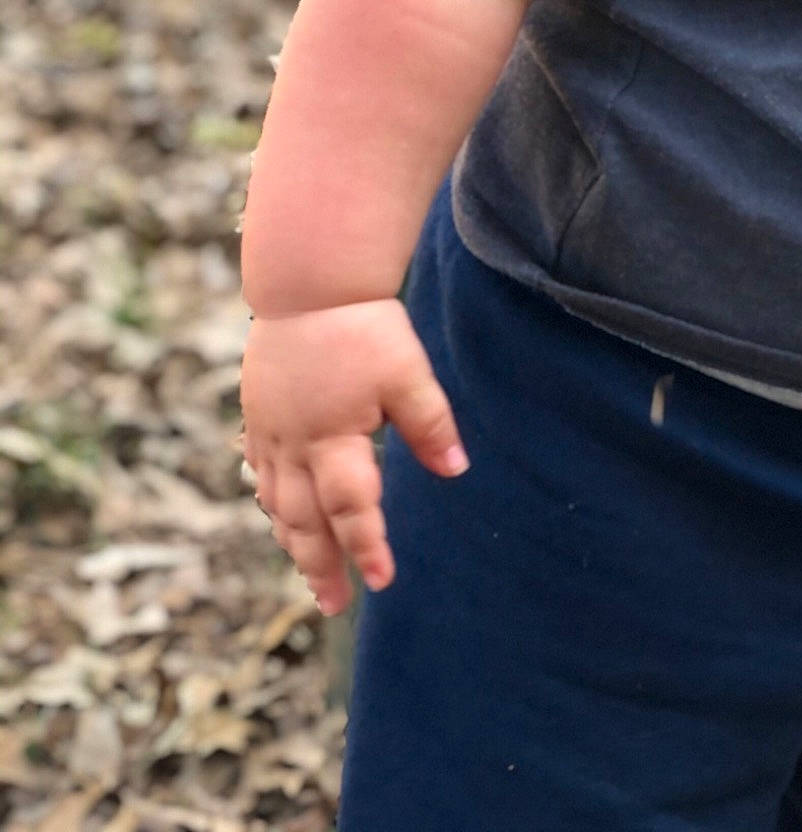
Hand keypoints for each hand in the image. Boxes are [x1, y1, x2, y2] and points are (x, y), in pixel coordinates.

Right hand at [240, 298, 468, 616]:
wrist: (308, 282)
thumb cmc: (363, 326)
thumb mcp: (409, 373)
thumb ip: (431, 424)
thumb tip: (456, 469)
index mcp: (335, 438)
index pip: (352, 509)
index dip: (366, 547)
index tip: (382, 580)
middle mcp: (297, 444)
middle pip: (306, 520)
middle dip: (322, 566)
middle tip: (335, 605)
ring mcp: (271, 430)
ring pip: (277, 502)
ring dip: (294, 541)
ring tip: (309, 572)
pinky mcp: (259, 412)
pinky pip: (260, 471)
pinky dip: (271, 501)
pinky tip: (279, 512)